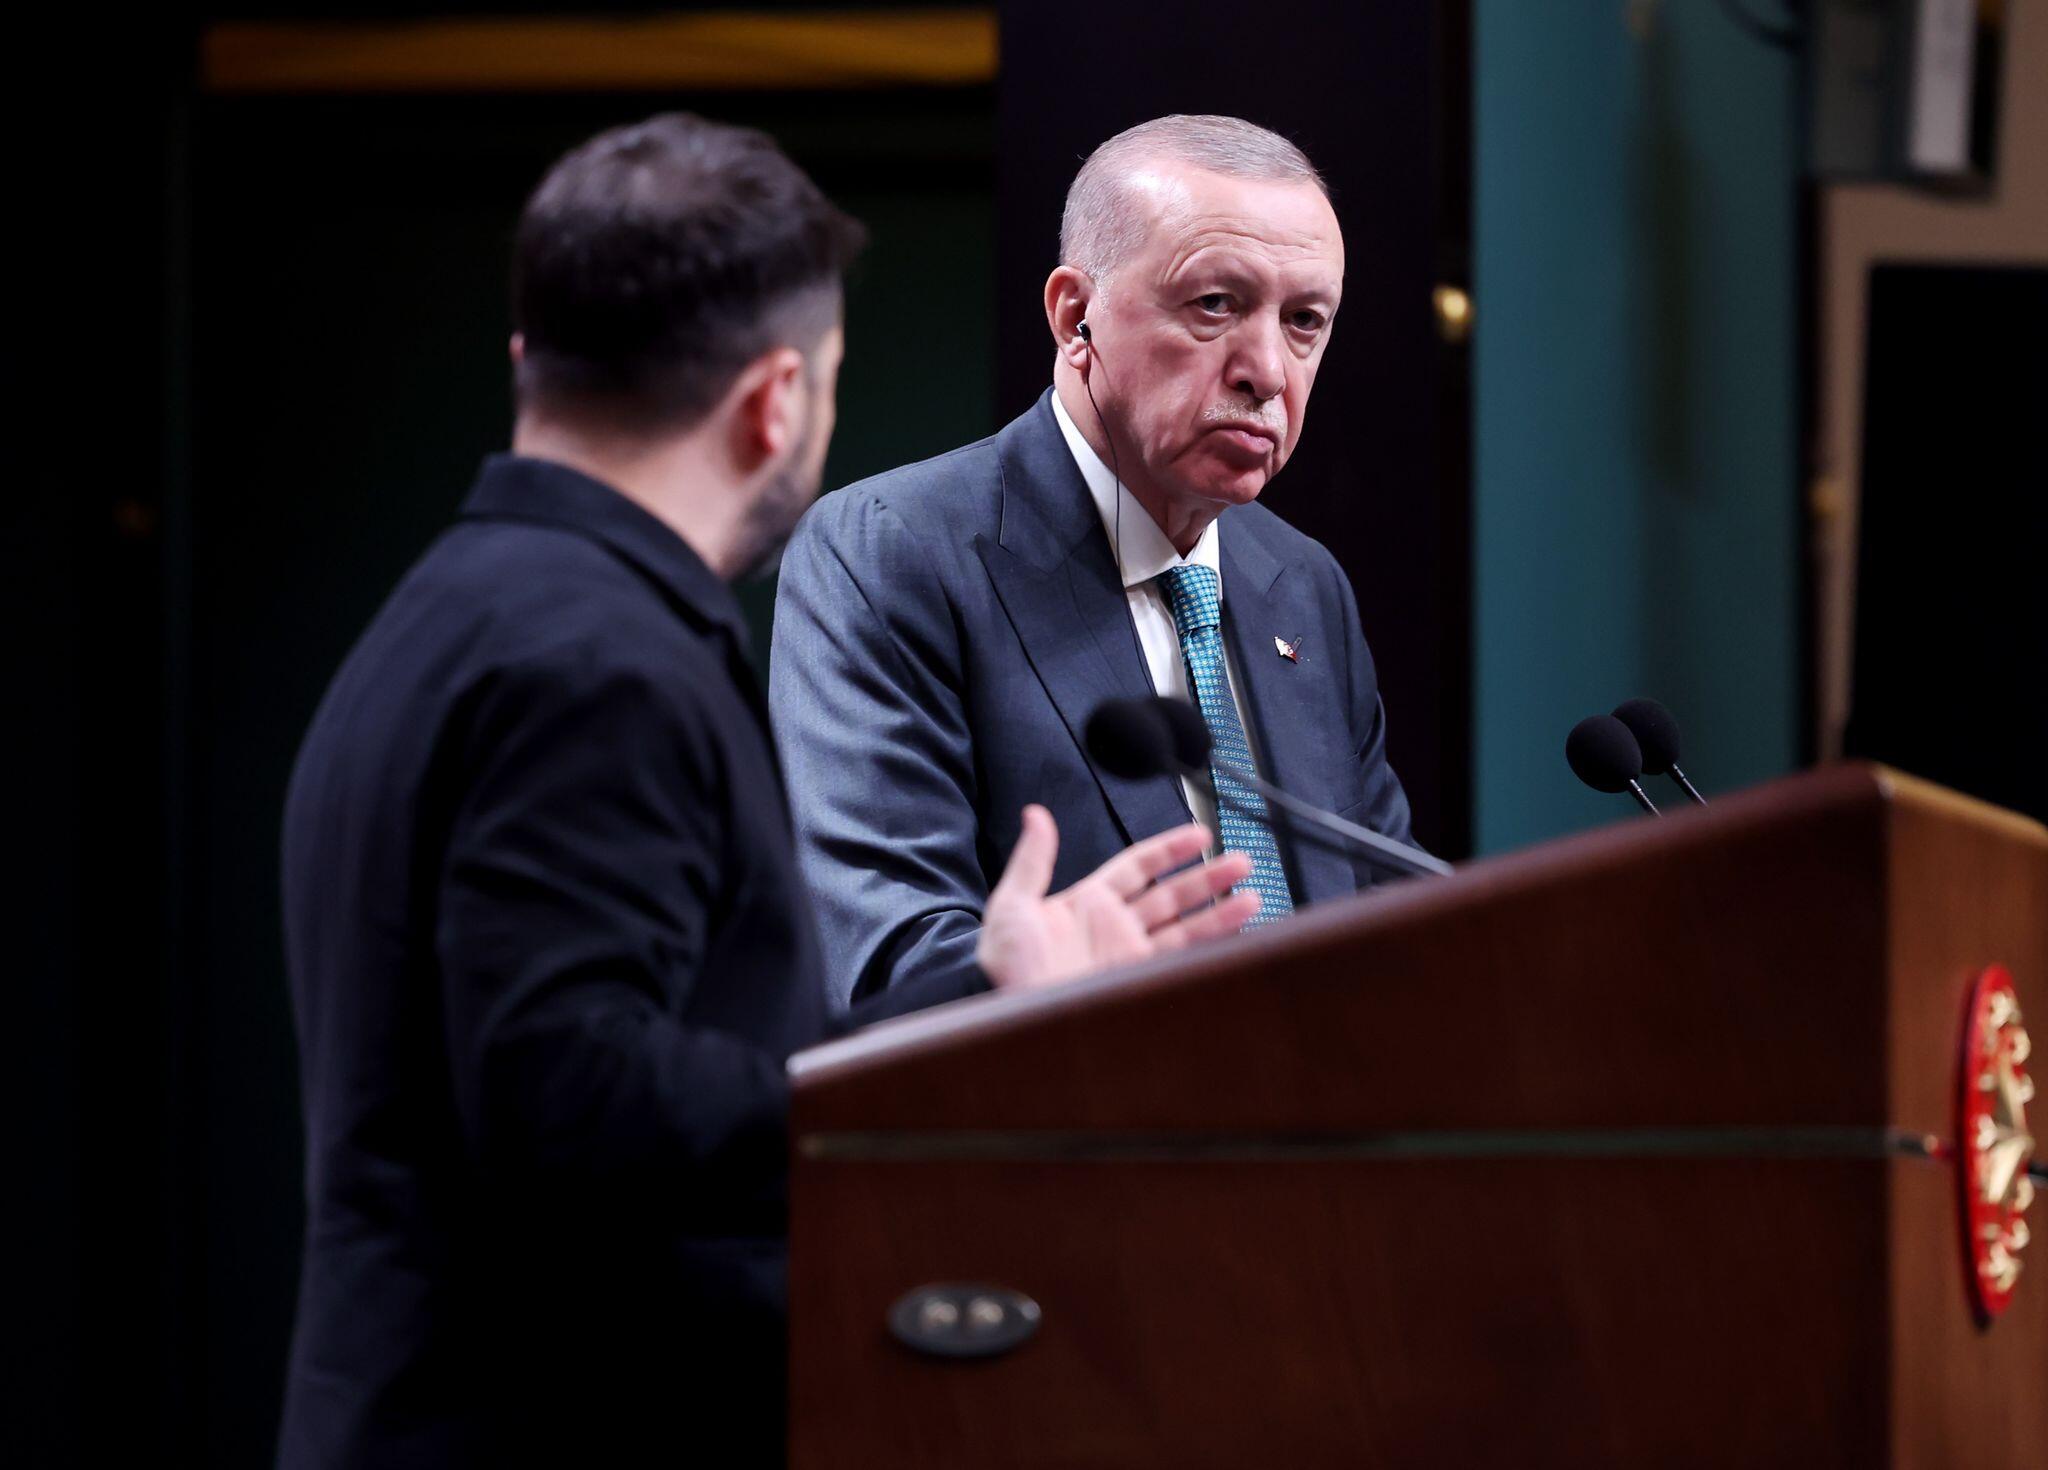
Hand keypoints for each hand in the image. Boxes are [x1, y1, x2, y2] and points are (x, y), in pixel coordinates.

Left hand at [976, 805, 1259, 991]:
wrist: (1008, 1014)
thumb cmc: (1004, 964)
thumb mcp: (1012, 905)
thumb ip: (1032, 861)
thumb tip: (1035, 815)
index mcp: (1088, 902)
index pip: (1139, 866)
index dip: (1170, 850)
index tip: (1200, 835)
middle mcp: (1114, 927)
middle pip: (1171, 895)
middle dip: (1207, 878)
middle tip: (1241, 863)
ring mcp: (1128, 957)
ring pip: (1184, 928)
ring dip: (1217, 913)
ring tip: (1251, 898)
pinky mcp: (1136, 984)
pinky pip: (1179, 964)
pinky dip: (1207, 953)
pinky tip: (1231, 942)